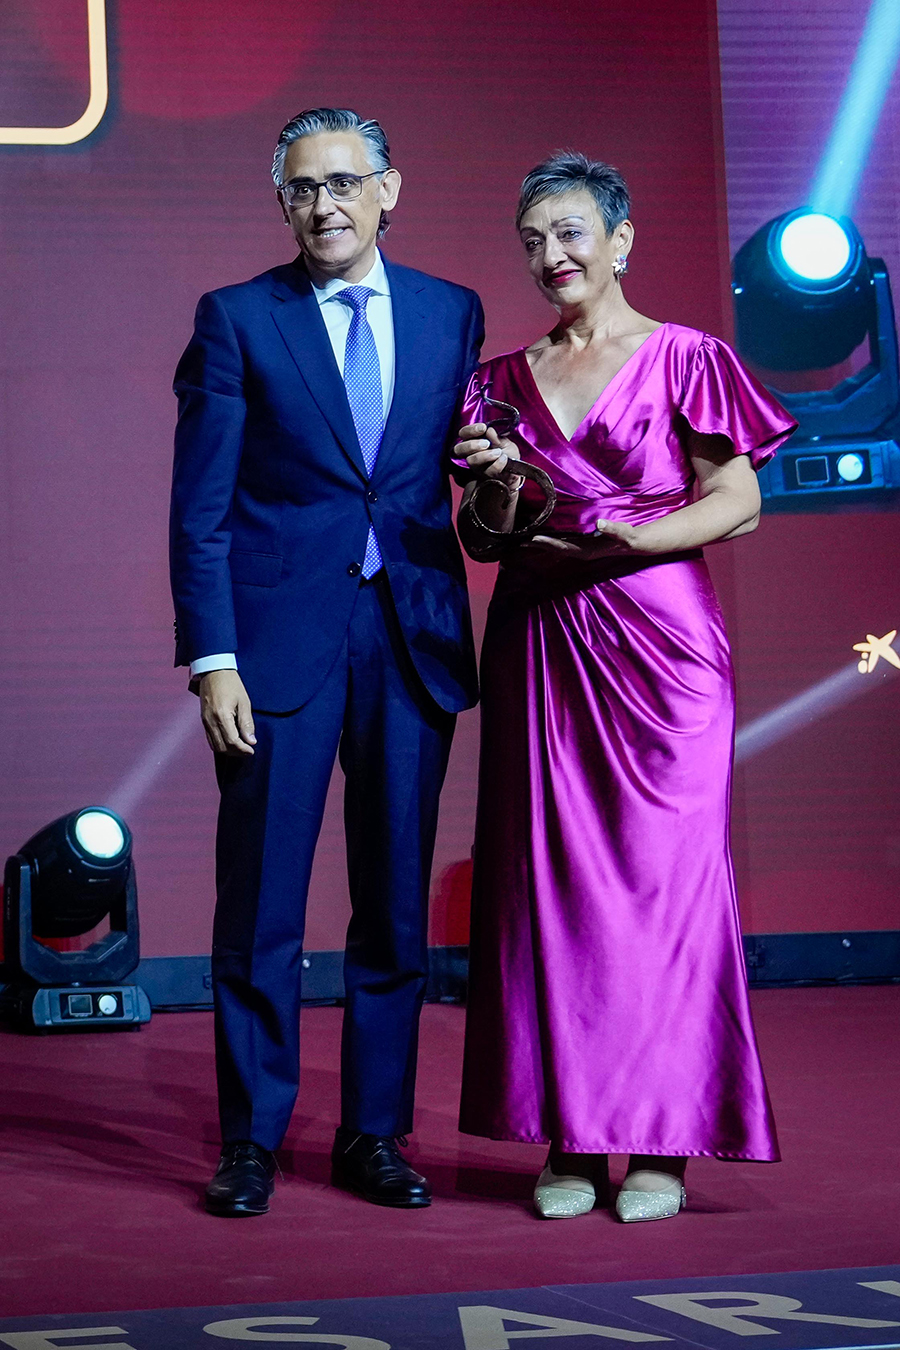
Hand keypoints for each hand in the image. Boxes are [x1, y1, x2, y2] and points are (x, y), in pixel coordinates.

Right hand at [199, 669, 256, 755]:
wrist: (213, 671)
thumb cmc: (231, 683)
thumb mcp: (244, 701)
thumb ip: (247, 723)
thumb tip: (251, 741)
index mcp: (222, 716)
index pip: (232, 741)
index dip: (243, 749)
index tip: (252, 751)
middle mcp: (210, 721)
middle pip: (222, 747)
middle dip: (236, 752)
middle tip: (248, 750)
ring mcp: (205, 721)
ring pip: (215, 746)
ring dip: (228, 750)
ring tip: (240, 747)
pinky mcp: (203, 720)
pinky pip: (210, 739)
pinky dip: (220, 744)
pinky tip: (230, 741)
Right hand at [454, 423, 523, 488]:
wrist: (516, 470)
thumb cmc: (507, 453)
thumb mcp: (504, 442)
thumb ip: (496, 437)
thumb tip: (489, 430)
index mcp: (474, 441)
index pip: (463, 433)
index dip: (470, 430)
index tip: (483, 428)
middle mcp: (471, 454)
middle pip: (459, 449)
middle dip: (472, 444)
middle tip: (486, 443)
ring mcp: (477, 466)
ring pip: (471, 460)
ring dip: (485, 455)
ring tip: (498, 452)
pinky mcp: (486, 476)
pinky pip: (489, 470)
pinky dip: (498, 463)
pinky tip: (504, 459)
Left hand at [521, 518, 646, 564]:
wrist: (635, 543)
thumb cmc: (628, 537)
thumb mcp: (623, 533)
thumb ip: (612, 528)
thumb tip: (600, 523)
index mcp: (586, 550)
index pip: (562, 546)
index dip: (546, 542)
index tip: (531, 538)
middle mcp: (580, 551)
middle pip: (553, 548)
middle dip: (537, 544)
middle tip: (518, 540)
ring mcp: (580, 548)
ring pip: (556, 546)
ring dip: (541, 543)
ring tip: (523, 538)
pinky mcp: (582, 544)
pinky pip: (562, 542)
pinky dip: (550, 539)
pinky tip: (542, 534)